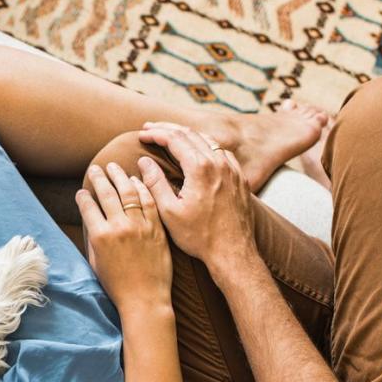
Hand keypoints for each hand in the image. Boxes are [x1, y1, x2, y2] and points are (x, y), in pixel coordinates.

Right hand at [76, 162, 172, 311]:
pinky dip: (141, 188)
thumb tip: (91, 219)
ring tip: (113, 167)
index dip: (83, 196)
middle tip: (96, 168)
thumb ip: (93, 238)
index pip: (88, 206)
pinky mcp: (156, 228)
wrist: (145, 298)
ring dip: (119, 176)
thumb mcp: (95, 262)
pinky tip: (135, 180)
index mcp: (100, 236)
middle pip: (107, 193)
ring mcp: (140, 226)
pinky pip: (149, 201)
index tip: (82, 191)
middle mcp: (119, 227)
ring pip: (128, 192)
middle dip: (99, 178)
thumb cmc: (117, 285)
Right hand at [137, 123, 257, 271]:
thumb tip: (144, 162)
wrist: (233, 253)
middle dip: (168, 129)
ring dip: (187, 134)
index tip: (141, 134)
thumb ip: (155, 183)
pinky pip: (222, 152)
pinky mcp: (240, 178)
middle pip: (191, 134)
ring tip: (171, 135)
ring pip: (207, 140)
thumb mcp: (169, 212)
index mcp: (200, 168)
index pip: (175, 139)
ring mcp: (232, 169)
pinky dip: (205, 145)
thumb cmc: (199, 237)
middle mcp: (219, 163)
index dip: (156, 134)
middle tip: (150, 128)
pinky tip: (198, 151)